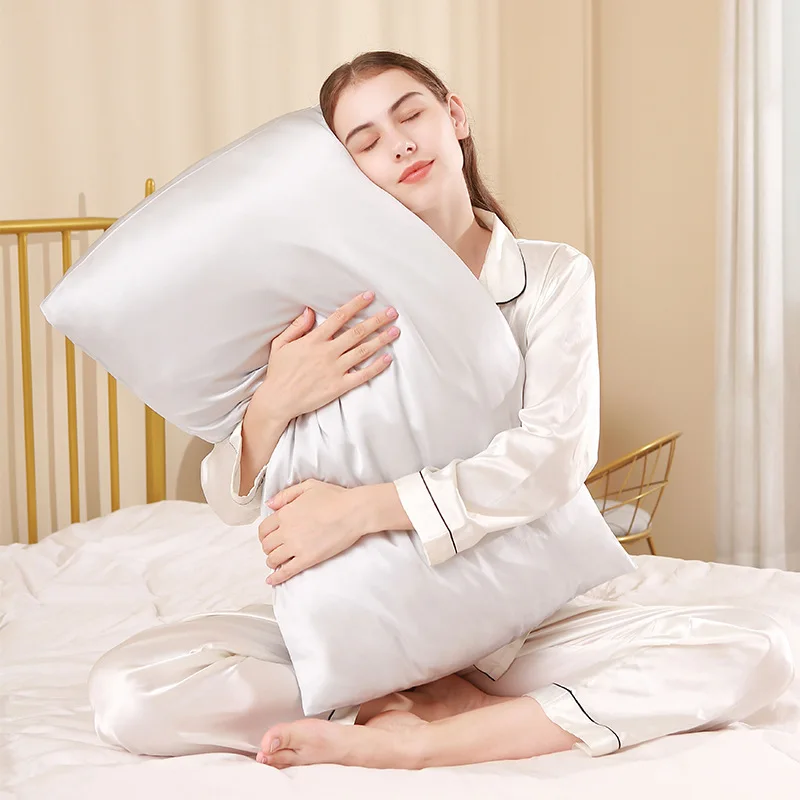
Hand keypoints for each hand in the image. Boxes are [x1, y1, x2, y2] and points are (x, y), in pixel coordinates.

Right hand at [249, 291, 400, 425]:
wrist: (278, 400)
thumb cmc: (279, 372)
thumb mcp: (281, 344)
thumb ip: (297, 327)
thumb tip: (309, 311)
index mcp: (314, 340)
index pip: (339, 317)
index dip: (356, 305)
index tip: (369, 296)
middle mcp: (327, 352)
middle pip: (357, 332)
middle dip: (377, 320)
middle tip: (392, 312)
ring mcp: (335, 369)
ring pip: (363, 351)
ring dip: (381, 340)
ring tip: (395, 331)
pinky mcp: (339, 386)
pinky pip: (362, 375)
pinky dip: (377, 366)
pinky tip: (388, 358)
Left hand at [259, 479, 365, 584]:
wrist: (353, 512)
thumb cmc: (335, 497)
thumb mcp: (308, 486)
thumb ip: (286, 494)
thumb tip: (269, 504)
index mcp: (285, 513)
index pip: (264, 528)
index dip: (264, 534)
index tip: (268, 537)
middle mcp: (286, 531)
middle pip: (267, 545)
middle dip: (269, 547)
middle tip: (275, 548)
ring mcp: (296, 546)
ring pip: (273, 559)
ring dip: (272, 561)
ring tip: (277, 562)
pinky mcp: (307, 559)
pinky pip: (286, 571)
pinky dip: (277, 577)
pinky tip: (272, 580)